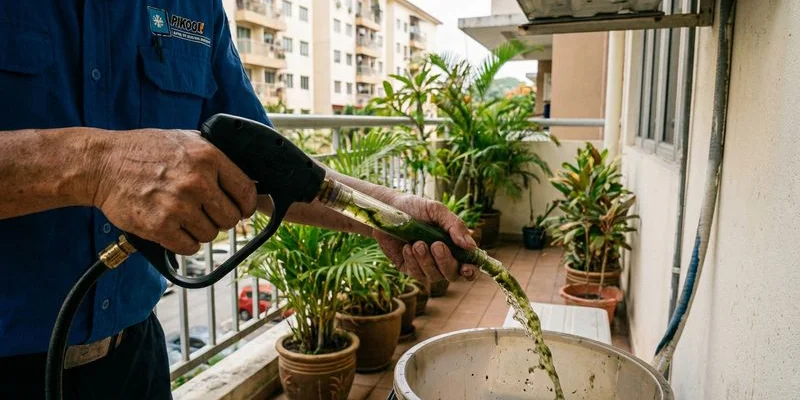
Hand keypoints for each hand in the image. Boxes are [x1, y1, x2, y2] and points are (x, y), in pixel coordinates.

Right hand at [92, 129, 256, 254]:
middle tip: (205, 213)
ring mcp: (178, 205)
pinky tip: (173, 228)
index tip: (241, 209)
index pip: (246, 192)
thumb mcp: (186, 140)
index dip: (246, 205)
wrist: (102, 164)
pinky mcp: (160, 226)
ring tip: (182, 216)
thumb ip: (215, 158)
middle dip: (220, 219)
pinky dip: (184, 242)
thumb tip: (244, 178)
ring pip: (210, 235)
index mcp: (208, 157)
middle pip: (231, 218)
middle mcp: (197, 181)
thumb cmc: (143, 151)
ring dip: (199, 230)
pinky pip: (189, 247)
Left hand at [373, 194, 478, 282]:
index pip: (469, 265)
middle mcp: (442, 259)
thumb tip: (470, 246)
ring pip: (434, 276)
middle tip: (437, 245)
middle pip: (452, 274)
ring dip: (427, 261)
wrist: (388, 209)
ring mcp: (425, 265)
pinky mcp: (409, 268)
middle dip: (446, 262)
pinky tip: (407, 247)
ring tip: (418, 243)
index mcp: (454, 246)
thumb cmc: (415, 208)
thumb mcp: (437, 211)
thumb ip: (455, 226)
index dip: (470, 271)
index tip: (466, 268)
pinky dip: (413, 261)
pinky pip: (416, 273)